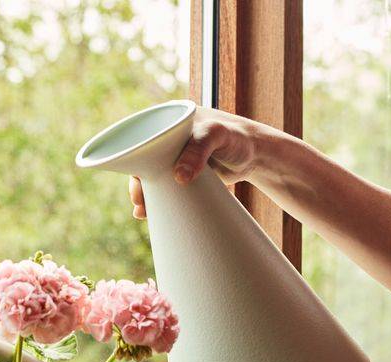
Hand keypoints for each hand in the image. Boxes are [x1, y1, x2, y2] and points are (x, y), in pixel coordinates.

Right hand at [129, 107, 265, 218]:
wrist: (256, 155)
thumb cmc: (237, 137)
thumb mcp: (216, 136)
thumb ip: (198, 151)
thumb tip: (178, 177)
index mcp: (170, 120)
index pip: (143, 139)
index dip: (134, 160)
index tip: (137, 181)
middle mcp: (169, 139)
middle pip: (145, 162)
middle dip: (139, 184)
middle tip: (140, 203)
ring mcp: (176, 158)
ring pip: (154, 177)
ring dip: (147, 195)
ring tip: (143, 212)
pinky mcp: (184, 174)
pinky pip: (166, 186)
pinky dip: (159, 199)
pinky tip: (151, 212)